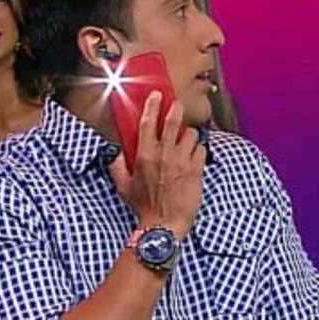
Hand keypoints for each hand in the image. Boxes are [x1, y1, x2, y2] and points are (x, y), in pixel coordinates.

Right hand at [109, 91, 206, 239]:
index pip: (147, 123)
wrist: (164, 224)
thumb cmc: (143, 206)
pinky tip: (194, 158)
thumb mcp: (123, 186)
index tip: (157, 95)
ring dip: (189, 135)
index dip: (153, 105)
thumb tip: (116, 152)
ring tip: (186, 142)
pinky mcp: (196, 170)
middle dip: (176, 109)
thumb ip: (117, 166)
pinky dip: (199, 151)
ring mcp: (182, 161)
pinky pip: (202, 150)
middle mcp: (164, 155)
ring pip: (191, 134)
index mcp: (144, 156)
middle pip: (173, 121)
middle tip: (177, 105)